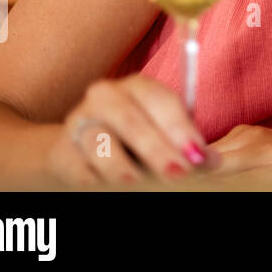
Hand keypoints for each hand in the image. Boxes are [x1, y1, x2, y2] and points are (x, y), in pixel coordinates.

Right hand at [48, 75, 218, 185]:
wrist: (84, 150)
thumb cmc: (138, 139)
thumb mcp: (164, 135)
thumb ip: (186, 146)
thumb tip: (211, 161)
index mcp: (137, 86)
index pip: (160, 100)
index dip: (180, 128)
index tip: (198, 154)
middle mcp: (105, 96)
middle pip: (130, 120)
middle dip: (157, 150)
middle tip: (178, 174)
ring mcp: (79, 121)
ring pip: (99, 143)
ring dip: (121, 166)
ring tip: (136, 182)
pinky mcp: (61, 150)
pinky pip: (78, 166)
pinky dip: (95, 179)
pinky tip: (109, 186)